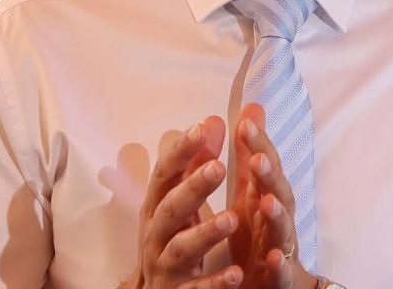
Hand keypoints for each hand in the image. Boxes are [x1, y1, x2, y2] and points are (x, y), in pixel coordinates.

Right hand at [125, 116, 243, 288]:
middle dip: (192, 188)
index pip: (165, 175)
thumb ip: (198, 163)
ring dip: (205, 233)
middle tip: (219, 168)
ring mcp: (165, 266)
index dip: (180, 152)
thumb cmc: (173, 238)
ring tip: (232, 219)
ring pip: (180, 249)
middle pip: (170, 210)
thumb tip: (214, 120)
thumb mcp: (183, 201)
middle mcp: (156, 236)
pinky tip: (237, 273)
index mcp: (158, 208)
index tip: (201, 128)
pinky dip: (215, 283)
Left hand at [229, 103, 317, 288]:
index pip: (265, 166)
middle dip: (270, 175)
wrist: (279, 284)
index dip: (258, 144)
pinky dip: (279, 265)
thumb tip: (251, 110)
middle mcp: (278, 219)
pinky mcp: (280, 279)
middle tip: (257, 158)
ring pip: (283, 230)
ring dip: (277, 216)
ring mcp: (281, 248)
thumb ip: (249, 156)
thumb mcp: (251, 193)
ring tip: (268, 202)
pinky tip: (273, 257)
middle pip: (279, 193)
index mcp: (267, 197)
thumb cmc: (261, 236)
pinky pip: (282, 273)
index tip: (245, 122)